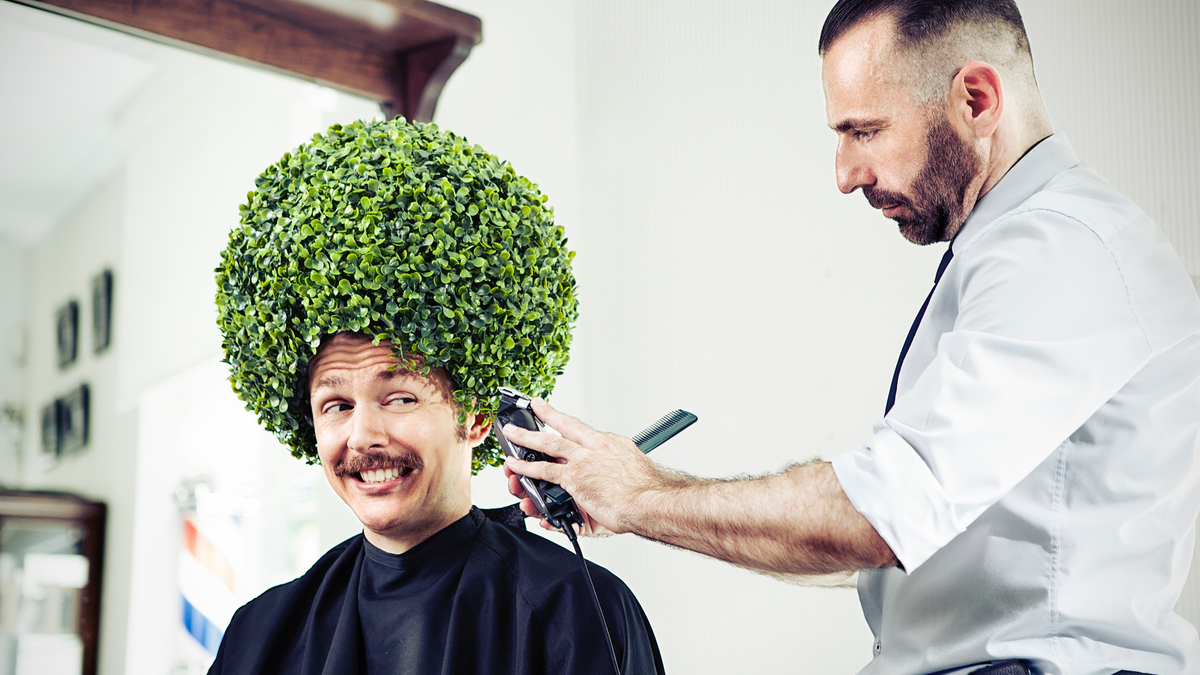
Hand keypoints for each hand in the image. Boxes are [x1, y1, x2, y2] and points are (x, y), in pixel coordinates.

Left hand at [502, 399, 660, 534]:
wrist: (650, 502)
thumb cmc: (647, 491)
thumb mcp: (632, 468)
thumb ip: (615, 467)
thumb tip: (610, 473)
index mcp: (610, 444)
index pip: (582, 428)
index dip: (567, 419)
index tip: (557, 412)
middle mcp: (595, 448)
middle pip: (563, 427)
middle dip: (545, 416)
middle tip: (532, 407)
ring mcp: (582, 462)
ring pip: (547, 445)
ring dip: (527, 439)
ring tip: (512, 434)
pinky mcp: (573, 479)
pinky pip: (543, 472)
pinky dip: (526, 469)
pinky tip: (515, 466)